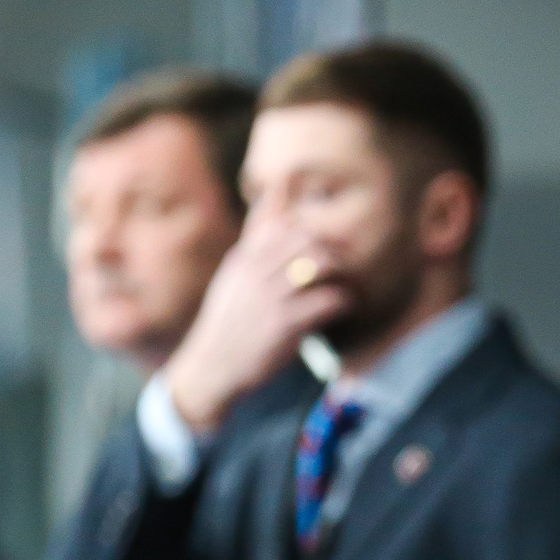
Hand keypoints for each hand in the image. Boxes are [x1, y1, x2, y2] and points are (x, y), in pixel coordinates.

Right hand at [157, 219, 349, 434]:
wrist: (211, 367)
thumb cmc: (230, 319)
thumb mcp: (235, 273)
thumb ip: (256, 237)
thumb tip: (274, 191)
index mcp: (244, 258)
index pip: (285, 224)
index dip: (314, 231)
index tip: (328, 248)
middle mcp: (255, 272)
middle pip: (310, 240)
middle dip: (335, 251)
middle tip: (347, 268)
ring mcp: (270, 297)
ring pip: (322, 263)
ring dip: (343, 273)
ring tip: (347, 286)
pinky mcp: (285, 324)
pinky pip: (329, 299)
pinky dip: (345, 301)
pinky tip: (344, 308)